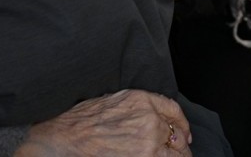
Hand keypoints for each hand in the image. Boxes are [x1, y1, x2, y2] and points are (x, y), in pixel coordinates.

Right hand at [16, 89, 191, 155]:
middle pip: (175, 133)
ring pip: (175, 153)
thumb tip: (143, 119)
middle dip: (178, 144)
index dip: (181, 123)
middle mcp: (149, 117)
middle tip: (179, 152)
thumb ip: (133, 108)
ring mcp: (149, 139)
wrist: (66, 139)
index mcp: (140, 99)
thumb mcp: (109, 101)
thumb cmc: (79, 122)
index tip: (183, 133)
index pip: (172, 108)